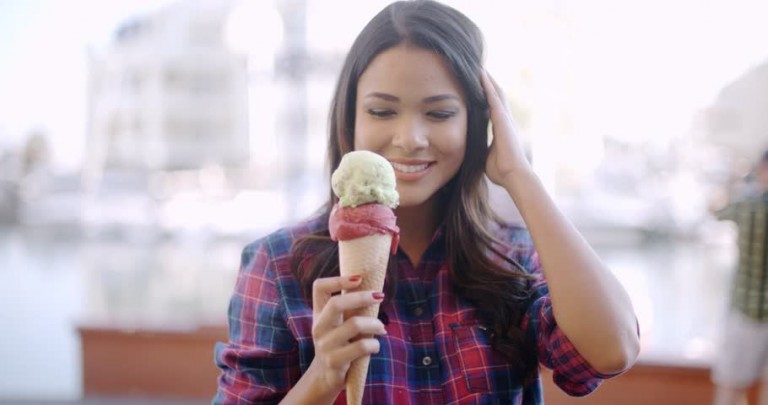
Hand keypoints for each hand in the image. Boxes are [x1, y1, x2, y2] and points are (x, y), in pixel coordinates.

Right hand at [308, 275, 386, 395]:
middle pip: (336, 304)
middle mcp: (319, 327)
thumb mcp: (337, 325)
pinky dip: (374, 344)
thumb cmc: (339, 345)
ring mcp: (325, 345)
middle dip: (362, 297)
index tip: (359, 278)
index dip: (338, 280)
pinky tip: (375, 346)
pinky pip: (361, 347)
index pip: (319, 288)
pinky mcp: (334, 361)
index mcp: (319, 314)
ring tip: (381, 328)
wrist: (324, 377)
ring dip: (375, 324)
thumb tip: (376, 292)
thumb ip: (348, 310)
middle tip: (380, 296)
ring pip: (354, 324)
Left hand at [481, 70, 531, 187]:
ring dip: (488, 79)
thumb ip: (481, 148)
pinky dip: (488, 86)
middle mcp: (505, 120)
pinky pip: (494, 99)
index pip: (492, 106)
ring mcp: (505, 118)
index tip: (478, 84)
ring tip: (478, 66)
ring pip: (496, 92)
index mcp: (501, 127)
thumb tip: (472, 150)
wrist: (514, 175)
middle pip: (496, 95)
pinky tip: (481, 75)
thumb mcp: (486, 156)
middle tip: (479, 69)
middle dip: (488, 82)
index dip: (486, 94)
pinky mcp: (503, 120)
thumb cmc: (501, 170)